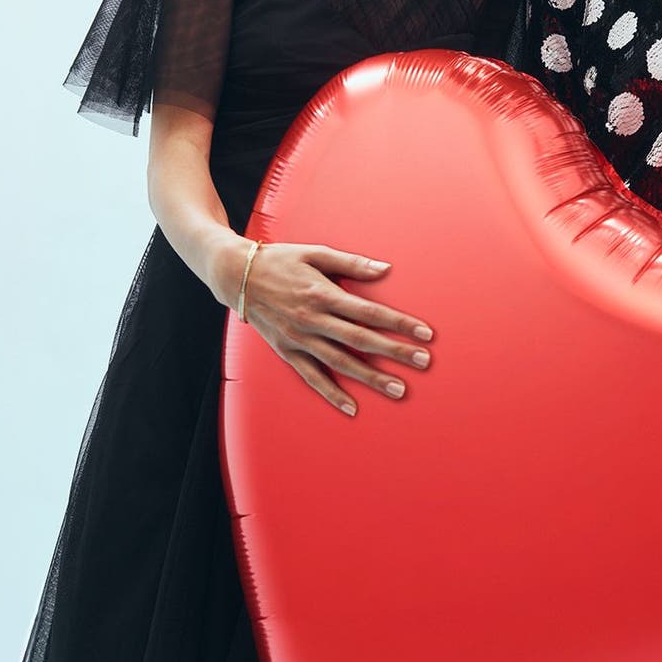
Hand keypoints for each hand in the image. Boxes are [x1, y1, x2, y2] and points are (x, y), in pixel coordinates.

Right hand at [235, 242, 433, 416]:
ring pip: (340, 363)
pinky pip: (311, 377)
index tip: (425, 333)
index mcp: (323, 293)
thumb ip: (351, 263)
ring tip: (398, 389)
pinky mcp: (287, 352)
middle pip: (360, 340)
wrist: (236, 276)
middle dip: (394, 352)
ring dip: (371, 377)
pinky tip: (352, 408)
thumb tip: (385, 268)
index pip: (369, 312)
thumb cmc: (280, 260)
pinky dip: (331, 393)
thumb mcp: (315, 253)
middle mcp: (312, 319)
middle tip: (424, 362)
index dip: (399, 323)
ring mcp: (299, 338)